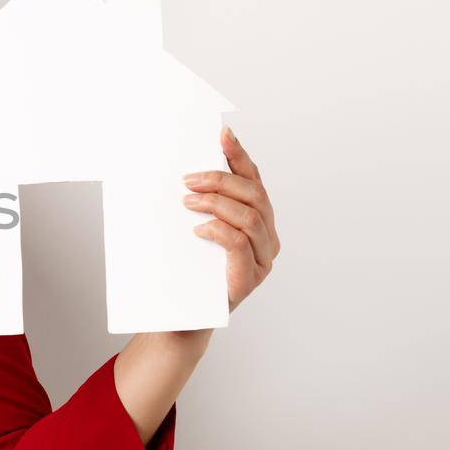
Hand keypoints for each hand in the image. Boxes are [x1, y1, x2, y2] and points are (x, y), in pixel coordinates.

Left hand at [181, 126, 279, 313]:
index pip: (253, 179)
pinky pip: (240, 242)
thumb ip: (200, 201)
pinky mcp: (250, 277)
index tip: (222, 134)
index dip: (239, 156)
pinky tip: (198, 230)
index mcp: (258, 218)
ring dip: (215, 203)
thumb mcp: (193, 226)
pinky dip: (218, 230)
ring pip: (249, 216)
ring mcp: (263, 258)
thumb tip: (184, 170)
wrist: (182, 314)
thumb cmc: (189, 268)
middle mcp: (267, 236)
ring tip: (187, 203)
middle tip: (187, 180)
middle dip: (220, 180)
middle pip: (254, 194)